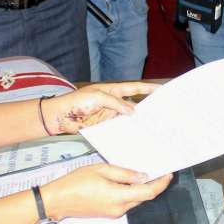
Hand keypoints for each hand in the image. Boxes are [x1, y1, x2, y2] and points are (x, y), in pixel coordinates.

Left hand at [41, 82, 155, 133]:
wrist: (61, 117)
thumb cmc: (76, 102)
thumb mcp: (98, 97)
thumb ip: (116, 103)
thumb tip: (133, 111)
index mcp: (113, 90)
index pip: (135, 88)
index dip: (148, 88)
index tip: (161, 89)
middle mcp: (114, 102)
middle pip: (134, 104)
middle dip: (147, 107)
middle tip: (162, 112)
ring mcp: (110, 115)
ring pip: (129, 118)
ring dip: (138, 122)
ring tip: (153, 126)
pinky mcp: (106, 126)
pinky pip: (120, 128)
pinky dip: (128, 131)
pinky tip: (136, 135)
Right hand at [42, 164, 172, 219]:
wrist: (57, 200)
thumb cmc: (75, 183)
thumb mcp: (101, 170)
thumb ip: (124, 173)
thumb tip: (142, 176)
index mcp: (118, 196)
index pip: (148, 192)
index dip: (161, 184)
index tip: (168, 174)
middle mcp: (119, 208)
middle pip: (143, 197)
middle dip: (152, 184)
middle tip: (157, 169)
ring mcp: (114, 213)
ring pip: (135, 200)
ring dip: (140, 188)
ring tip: (141, 173)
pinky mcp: (109, 213)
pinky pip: (125, 202)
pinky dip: (130, 192)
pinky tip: (127, 181)